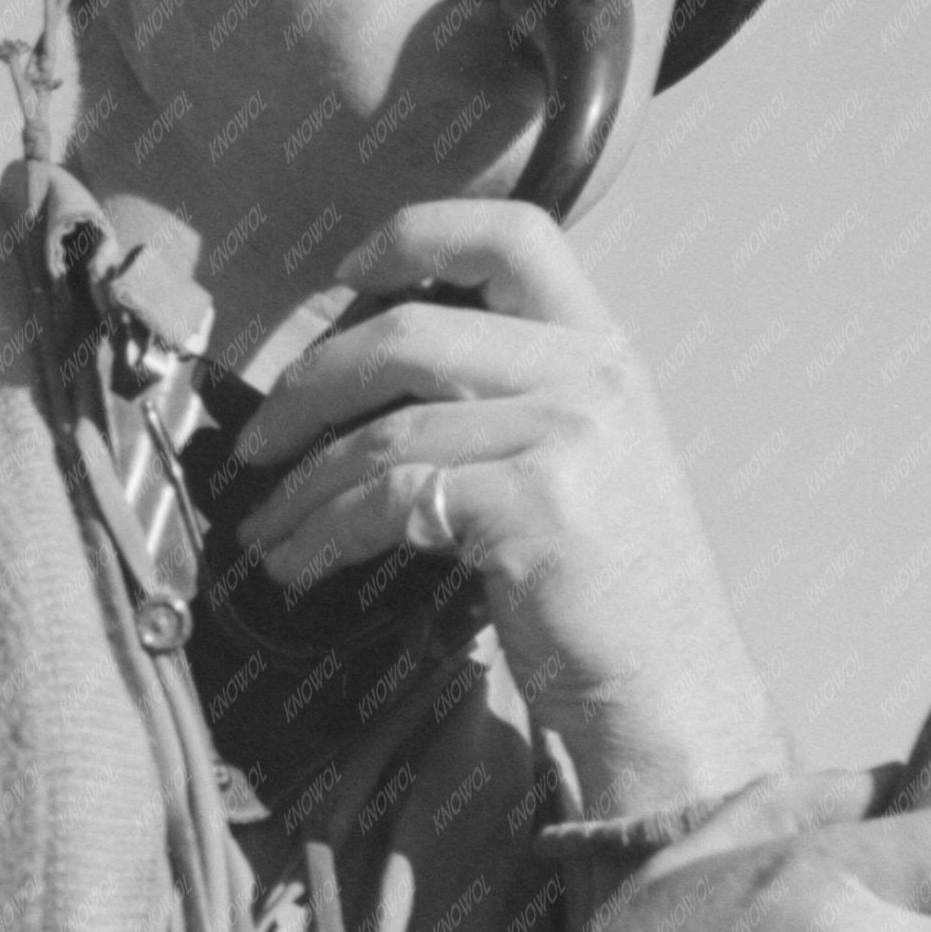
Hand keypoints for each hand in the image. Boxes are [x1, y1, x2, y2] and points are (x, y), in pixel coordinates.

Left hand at [230, 201, 783, 810]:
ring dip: (301, 485)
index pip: (512, 234)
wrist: (670, 697)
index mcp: (605, 351)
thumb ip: (506, 402)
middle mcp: (594, 376)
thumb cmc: (608, 597)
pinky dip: (324, 534)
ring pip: (385, 431)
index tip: (346, 274)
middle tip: (260, 440)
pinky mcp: (536, 504)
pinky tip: (301, 565)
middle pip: (409, 329)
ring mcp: (570, 435)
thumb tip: (363, 381)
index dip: (415, 235)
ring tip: (266, 529)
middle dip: (309, 383)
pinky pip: (390, 500)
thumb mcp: (580, 464)